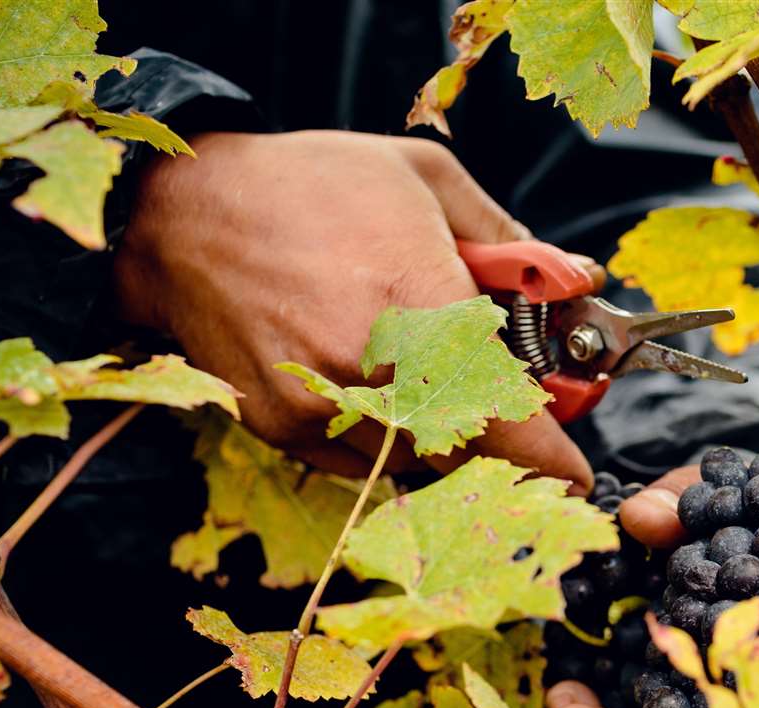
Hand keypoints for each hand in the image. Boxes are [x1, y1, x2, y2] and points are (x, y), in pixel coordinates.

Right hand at [114, 130, 599, 489]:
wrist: (184, 213)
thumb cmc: (312, 187)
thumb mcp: (426, 181)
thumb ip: (508, 240)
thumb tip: (575, 281)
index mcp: (420, 304)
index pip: (505, 413)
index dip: (547, 456)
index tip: (572, 476)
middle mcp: (372, 367)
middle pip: (467, 440)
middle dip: (489, 422)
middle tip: (493, 389)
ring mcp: (323, 405)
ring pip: (415, 455)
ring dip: (433, 425)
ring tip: (407, 358)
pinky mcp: (284, 427)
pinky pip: (360, 458)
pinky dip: (378, 432)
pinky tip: (361, 373)